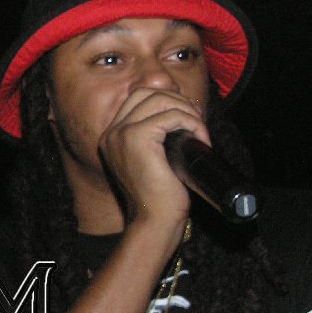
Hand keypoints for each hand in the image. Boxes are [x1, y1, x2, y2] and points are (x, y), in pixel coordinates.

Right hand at [99, 86, 208, 235]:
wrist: (154, 220)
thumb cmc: (160, 195)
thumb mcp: (155, 160)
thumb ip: (158, 137)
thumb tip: (183, 110)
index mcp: (112, 137)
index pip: (139, 98)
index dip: (168, 100)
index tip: (189, 118)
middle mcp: (112, 133)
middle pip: (147, 93)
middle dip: (178, 101)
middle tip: (196, 123)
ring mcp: (121, 134)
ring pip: (161, 100)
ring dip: (188, 112)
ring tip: (199, 133)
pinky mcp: (137, 139)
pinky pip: (170, 115)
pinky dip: (191, 123)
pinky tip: (199, 139)